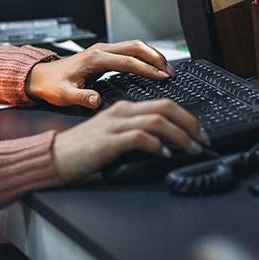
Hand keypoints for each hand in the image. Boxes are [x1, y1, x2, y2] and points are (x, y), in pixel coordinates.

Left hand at [26, 40, 174, 108]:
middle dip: (155, 57)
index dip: (147, 69)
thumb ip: (80, 97)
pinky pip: (129, 51)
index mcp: (94, 59)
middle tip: (171, 72)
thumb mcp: (64, 94)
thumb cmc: (52, 86)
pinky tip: (152, 67)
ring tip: (167, 69)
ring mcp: (102, 50)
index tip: (163, 77)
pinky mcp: (103, 54)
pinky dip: (143, 56)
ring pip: (133, 46)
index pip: (127, 61)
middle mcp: (100, 51)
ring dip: (151, 55)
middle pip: (135, 47)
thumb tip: (96, 100)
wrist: (41, 76)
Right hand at [51, 98, 208, 184]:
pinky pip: (140, 137)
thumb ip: (134, 134)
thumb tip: (166, 146)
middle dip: (190, 122)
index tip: (198, 133)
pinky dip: (158, 145)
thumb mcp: (112, 136)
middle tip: (203, 139)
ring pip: (157, 120)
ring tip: (191, 149)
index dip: (186, 117)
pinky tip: (164, 155)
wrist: (55, 156)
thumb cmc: (82, 150)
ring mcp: (114, 125)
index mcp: (123, 108)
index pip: (162, 104)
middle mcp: (121, 111)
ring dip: (180, 135)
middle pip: (164, 106)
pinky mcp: (109, 141)